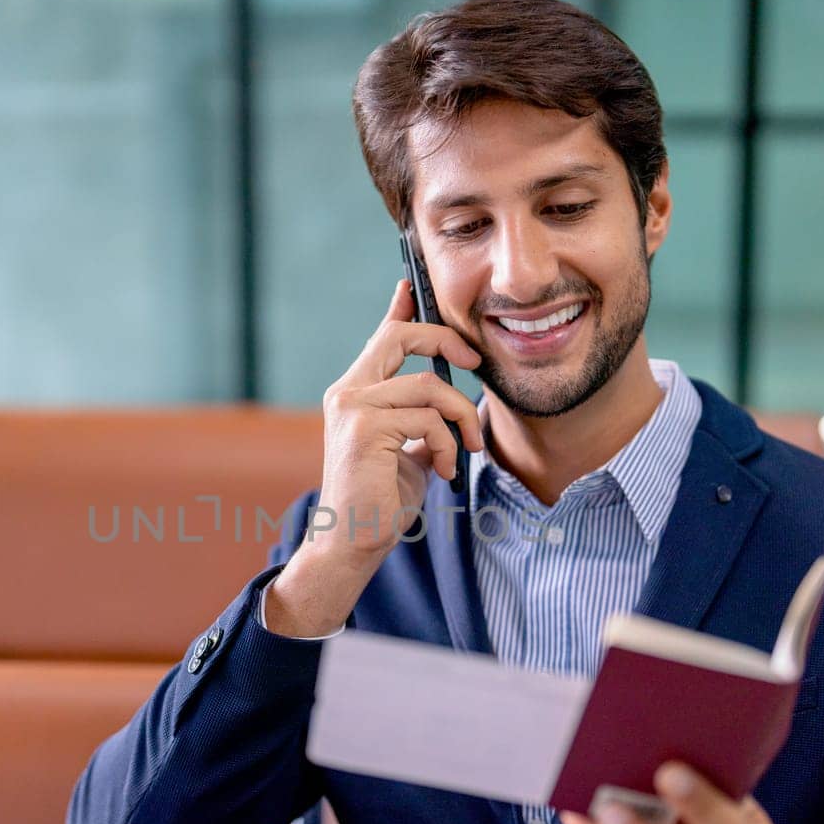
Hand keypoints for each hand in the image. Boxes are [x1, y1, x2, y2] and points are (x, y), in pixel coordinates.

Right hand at [264, 279, 481, 636]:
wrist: (354, 541)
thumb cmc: (382, 499)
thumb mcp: (408, 449)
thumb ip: (420, 418)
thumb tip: (450, 396)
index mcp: (355, 393)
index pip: (382, 337)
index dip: (401, 308)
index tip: (412, 283)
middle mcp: (348, 393)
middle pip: (401, 337)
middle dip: (445, 340)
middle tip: (475, 362)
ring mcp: (352, 408)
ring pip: (428, 386)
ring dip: (459, 419)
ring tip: (465, 451)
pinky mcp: (364, 429)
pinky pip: (426, 420)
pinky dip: (445, 445)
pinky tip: (443, 471)